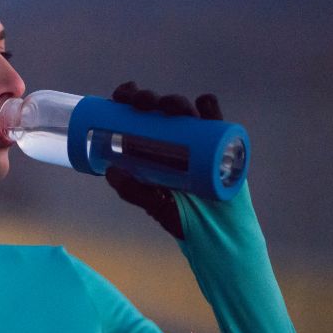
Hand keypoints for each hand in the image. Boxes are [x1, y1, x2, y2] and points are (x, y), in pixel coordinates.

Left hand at [104, 81, 222, 239]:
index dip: (128, 99)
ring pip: (186, 112)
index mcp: (153, 147)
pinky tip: (202, 104)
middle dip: (148, 99)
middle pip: (159, 110)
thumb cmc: (183, 218)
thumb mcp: (153, 204)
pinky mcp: (222, 147)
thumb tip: (110, 171)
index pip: (138, 116)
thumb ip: (133, 191)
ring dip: (175, 103)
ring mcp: (199, 141)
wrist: (216, 235)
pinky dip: (210, 109)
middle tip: (141, 104)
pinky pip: (217, 123)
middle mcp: (175, 139)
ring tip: (168, 109)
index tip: (120, 96)